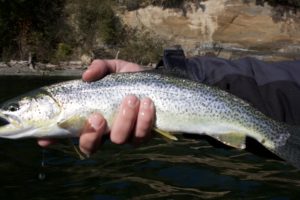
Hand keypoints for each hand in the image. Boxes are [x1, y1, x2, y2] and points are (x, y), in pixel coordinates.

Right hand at [38, 59, 154, 155]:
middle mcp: (107, 131)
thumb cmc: (130, 78)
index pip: (70, 132)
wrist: (159, 82)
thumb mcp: (114, 68)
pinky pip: (142, 136)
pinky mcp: (145, 135)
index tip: (44, 139)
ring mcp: (126, 135)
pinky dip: (144, 119)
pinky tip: (148, 103)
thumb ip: (99, 68)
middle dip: (92, 134)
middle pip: (91, 146)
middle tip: (99, 116)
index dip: (55, 139)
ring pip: (119, 140)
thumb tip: (86, 76)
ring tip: (132, 98)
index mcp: (94, 117)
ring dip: (124, 120)